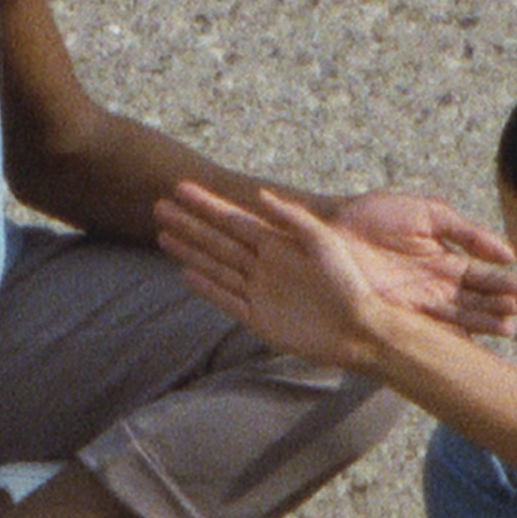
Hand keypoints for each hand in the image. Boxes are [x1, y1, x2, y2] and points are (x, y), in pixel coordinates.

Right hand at [156, 183, 395, 371]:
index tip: (181, 187)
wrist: (358, 330)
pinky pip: (225, 299)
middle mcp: (263, 265)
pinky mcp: (258, 319)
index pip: (233, 219)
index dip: (207, 204)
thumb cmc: (348, 284)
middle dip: (188, 223)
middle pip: (216, 240)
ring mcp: (258, 292)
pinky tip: (186, 273)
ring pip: (215, 266)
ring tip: (162, 235)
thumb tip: (258, 194)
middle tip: (158, 206)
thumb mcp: (323, 242)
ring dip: (189, 250)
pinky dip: (206, 287)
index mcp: (278, 244)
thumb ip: (292, 218)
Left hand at [332, 191, 516, 337]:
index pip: (482, 277)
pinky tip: (469, 343)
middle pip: (475, 302)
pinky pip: (427, 330)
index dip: (502, 284)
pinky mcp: (396, 315)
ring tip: (506, 329)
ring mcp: (418, 303)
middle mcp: (436, 286)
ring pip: (457, 318)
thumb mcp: (428, 213)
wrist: (332, 225)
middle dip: (498, 308)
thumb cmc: (376, 213)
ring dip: (482, 324)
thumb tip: (506, 251)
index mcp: (446, 261)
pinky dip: (449, 338)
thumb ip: (465, 230)